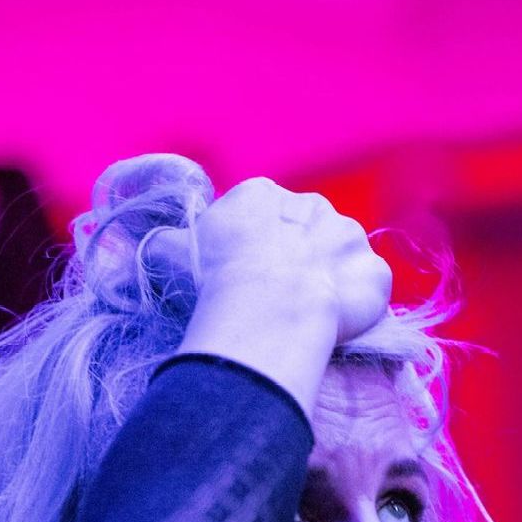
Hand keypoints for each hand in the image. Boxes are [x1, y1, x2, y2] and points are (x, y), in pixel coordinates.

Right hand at [168, 178, 392, 414]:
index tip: (241, 277)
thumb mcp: (169, 252)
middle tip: (274, 299)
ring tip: (305, 313)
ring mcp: (349, 238)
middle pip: (304, 233)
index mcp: (262, 196)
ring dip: (327, 280)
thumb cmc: (214, 277)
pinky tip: (336, 324)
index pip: (260, 217)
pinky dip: (356, 305)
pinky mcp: (374, 274)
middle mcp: (312, 205)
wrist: (267, 307)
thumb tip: (147, 244)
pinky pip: (367, 288)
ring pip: (340, 257)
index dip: (251, 250)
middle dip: (293, 261)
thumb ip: (163, 243)